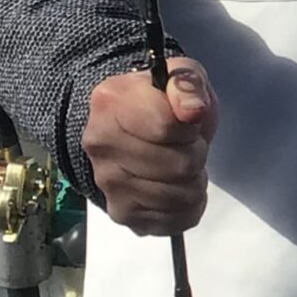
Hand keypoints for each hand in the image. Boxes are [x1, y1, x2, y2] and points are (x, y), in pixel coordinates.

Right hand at [84, 56, 216, 236]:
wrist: (129, 128)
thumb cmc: (159, 101)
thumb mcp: (180, 75)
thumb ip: (188, 85)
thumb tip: (192, 111)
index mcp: (111, 102)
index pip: (168, 127)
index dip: (191, 126)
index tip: (186, 120)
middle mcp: (100, 145)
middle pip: (179, 166)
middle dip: (195, 154)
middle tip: (185, 145)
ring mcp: (108, 183)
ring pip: (180, 196)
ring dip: (194, 182)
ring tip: (180, 164)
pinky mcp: (122, 213)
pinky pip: (175, 221)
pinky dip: (188, 207)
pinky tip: (176, 188)